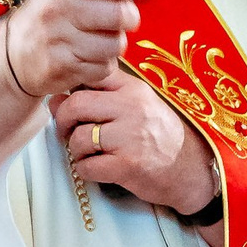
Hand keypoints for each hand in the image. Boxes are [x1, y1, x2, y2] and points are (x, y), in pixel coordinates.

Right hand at [2, 0, 139, 99]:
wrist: (13, 56)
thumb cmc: (47, 16)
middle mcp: (55, 9)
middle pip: (117, 13)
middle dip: (130, 17)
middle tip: (124, 18)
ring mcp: (58, 41)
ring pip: (115, 43)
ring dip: (115, 42)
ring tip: (103, 39)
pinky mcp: (64, 68)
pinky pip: (105, 66)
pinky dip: (103, 63)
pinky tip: (90, 56)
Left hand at [54, 71, 218, 214]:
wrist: (191, 170)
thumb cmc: (159, 137)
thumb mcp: (138, 106)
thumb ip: (101, 98)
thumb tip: (55, 100)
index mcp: (134, 89)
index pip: (92, 77)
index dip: (72, 91)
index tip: (72, 106)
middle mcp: (132, 109)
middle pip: (76, 105)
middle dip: (64, 121)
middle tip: (68, 132)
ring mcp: (130, 138)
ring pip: (79, 138)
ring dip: (76, 150)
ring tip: (88, 153)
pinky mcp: (128, 166)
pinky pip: (87, 167)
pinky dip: (85, 170)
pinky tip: (96, 168)